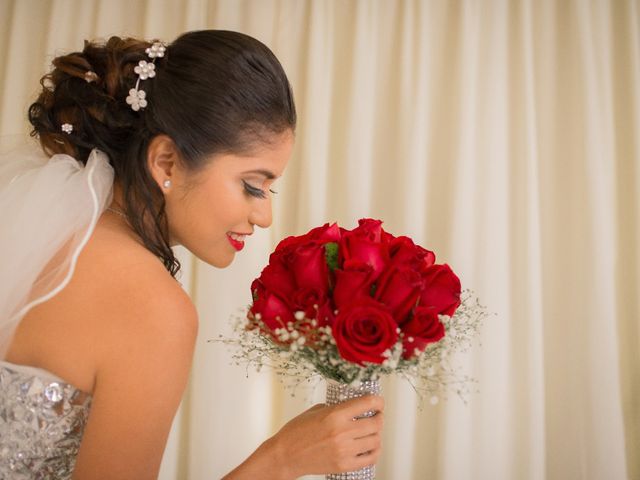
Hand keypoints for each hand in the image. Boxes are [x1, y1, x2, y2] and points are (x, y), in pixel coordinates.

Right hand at [270, 394, 384, 477]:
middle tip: (377, 416)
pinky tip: (370, 447)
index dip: (378, 401)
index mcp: (335, 415)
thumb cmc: (296, 432)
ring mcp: (344, 450)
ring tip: (372, 432)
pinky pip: (370, 458)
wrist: (285, 455)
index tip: (378, 402)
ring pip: (376, 441)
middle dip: (379, 417)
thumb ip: (337, 407)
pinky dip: (374, 452)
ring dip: (377, 435)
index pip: (368, 403)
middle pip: (376, 423)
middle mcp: (342, 432)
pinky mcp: (344, 465)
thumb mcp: (316, 411)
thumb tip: (354, 406)